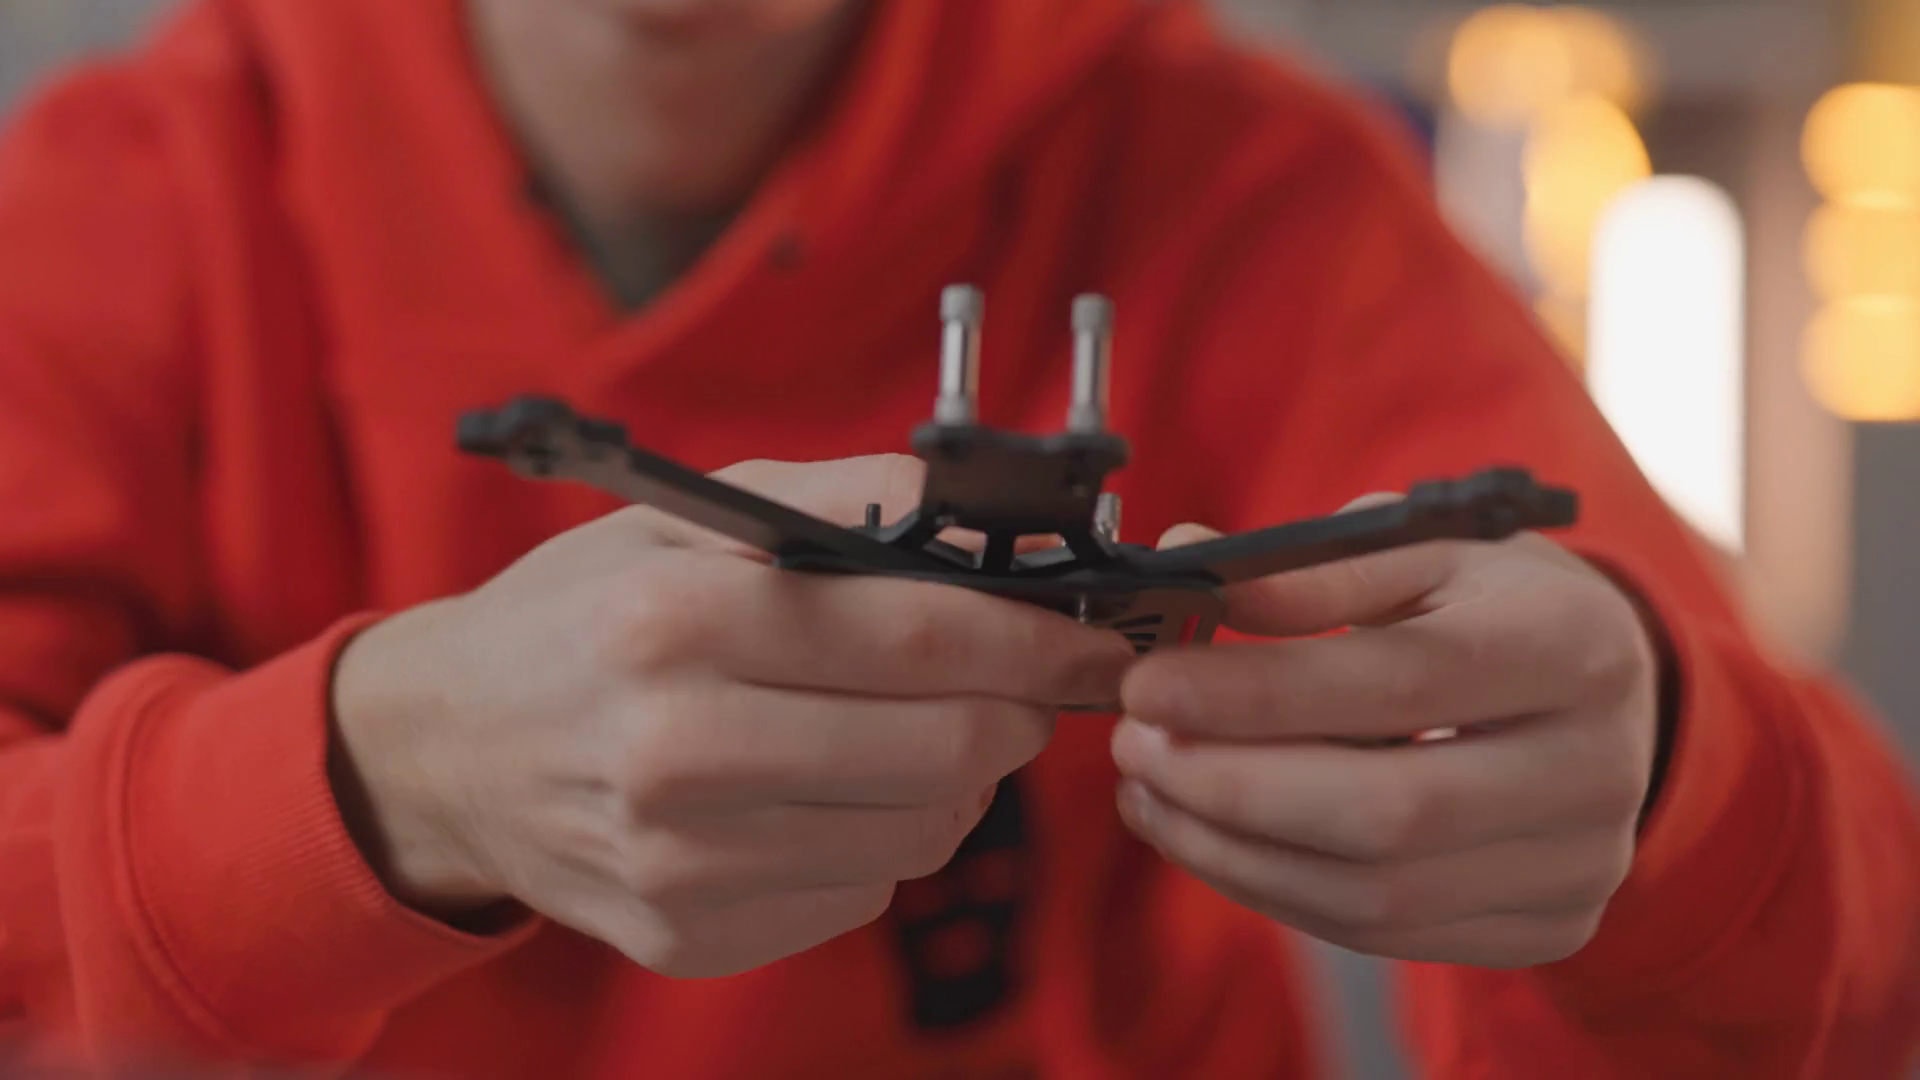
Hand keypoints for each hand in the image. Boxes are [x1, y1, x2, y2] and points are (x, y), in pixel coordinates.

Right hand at [330, 455, 1133, 977]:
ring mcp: (680, 864)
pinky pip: (860, 895)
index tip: (1096, 639)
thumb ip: (841, 497)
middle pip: (945, 750)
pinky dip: (878, 841)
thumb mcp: (684, 518)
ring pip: (920, 835)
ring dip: (955, 780)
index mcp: (677, 621)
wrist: (446, 752)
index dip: (1037, 639)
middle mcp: (674, 753)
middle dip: (1016, 713)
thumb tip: (983, 508)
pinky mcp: (688, 937)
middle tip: (1018, 686)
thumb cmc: (580, 615)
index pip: (921, 637)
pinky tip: (827, 793)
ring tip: (911, 731)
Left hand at [1109, 501, 1660, 968]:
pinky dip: (1274, 890)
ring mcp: (1578, 866)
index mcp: (1573, 648)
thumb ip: (1310, 568)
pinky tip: (1209, 838)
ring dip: (1230, 851)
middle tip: (1131, 744)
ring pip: (1373, 895)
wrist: (1609, 696)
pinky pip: (1381, 935)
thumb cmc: (1495, 608)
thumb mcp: (1423, 554)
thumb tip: (1185, 561)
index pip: (1399, 683)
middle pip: (1386, 814)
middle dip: (1231, 786)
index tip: (1146, 684)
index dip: (1258, 693)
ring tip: (1149, 791)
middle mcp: (1596, 770)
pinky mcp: (1547, 929)